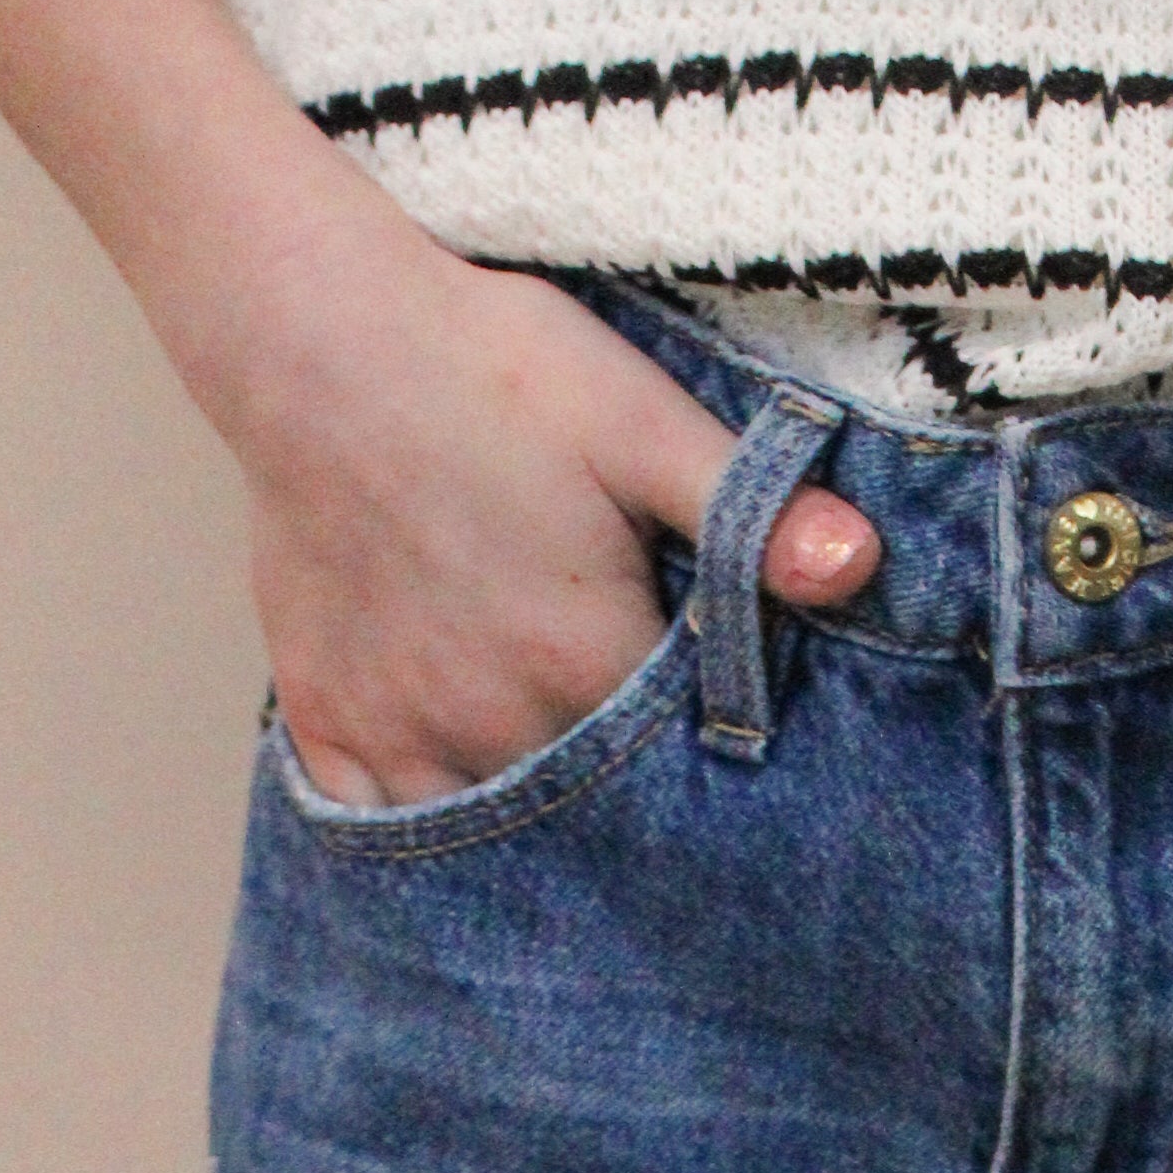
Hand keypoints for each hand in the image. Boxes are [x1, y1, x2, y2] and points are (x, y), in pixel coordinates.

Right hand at [214, 185, 878, 809]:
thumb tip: (858, 567)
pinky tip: (458, 811)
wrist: (313, 334)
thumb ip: (749, 509)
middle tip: (648, 799)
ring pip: (486, 838)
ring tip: (563, 811)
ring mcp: (401, 731)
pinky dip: (418, 834)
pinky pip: (378, 827)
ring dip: (528, 835)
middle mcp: (492, 722)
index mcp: (585, 661)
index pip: (678, 769)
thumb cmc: (488, 366)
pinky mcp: (327, 721)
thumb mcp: (641, 418)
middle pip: (586, 820)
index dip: (705, 767)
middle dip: (624, 816)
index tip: (717, 754)